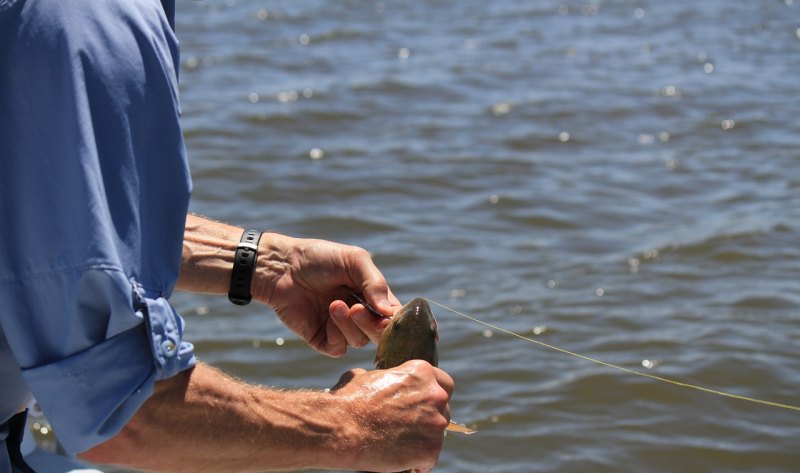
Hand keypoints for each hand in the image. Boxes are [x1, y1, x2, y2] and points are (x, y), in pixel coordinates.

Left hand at [252, 232, 400, 356]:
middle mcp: (359, 313)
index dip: (394, 321)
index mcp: (371, 295)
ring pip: (359, 342)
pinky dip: (336, 335)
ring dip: (349, 324)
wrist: (281, 267)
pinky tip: (326, 316)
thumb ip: (375, 283)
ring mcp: (340, 328)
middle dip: (371, 324)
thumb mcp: (353, 260)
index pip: (393, 316)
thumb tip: (390, 313)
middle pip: (379, 334)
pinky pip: (339, 349)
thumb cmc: (318, 258)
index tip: (387, 317)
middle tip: (356, 308)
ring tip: (333, 304)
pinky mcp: (322, 339)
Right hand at [330, 360, 453, 472]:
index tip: (425, 404)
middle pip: (444, 409)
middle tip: (411, 426)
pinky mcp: (431, 449)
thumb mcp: (363, 377)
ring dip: (424, 438)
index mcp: (422, 373)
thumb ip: (379, 378)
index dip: (433, 394)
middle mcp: (435, 395)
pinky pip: (430, 458)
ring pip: (438, 434)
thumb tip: (369, 378)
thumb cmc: (349, 401)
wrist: (343, 429)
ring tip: (404, 445)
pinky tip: (405, 462)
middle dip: (430, 417)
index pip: (444, 383)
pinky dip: (419, 462)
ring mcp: (435, 423)